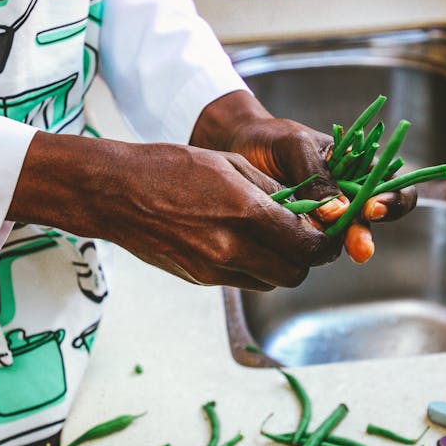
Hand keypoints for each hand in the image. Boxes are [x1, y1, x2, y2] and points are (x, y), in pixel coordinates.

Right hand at [8, 132, 339, 290]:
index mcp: (243, 212)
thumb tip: (308, 209)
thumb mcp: (231, 164)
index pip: (305, 244)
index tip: (329, 236)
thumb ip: (274, 191)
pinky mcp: (198, 279)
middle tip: (303, 239)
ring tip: (271, 240)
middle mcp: (230, 248)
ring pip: (270, 282)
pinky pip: (243, 281)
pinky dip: (253, 269)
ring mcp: (212, 269)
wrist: (115, 193)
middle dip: (305, 259)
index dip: (325, 244)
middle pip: (293, 273)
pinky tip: (242, 244)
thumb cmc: (171, 168)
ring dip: (280, 266)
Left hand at [190, 91, 416, 262]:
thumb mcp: (295, 146)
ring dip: (342, 244)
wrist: (238, 147)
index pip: (394, 185)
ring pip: (345, 235)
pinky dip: (314, 246)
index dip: (393, 200)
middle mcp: (350, 192)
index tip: (372, 208)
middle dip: (366, 233)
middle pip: (374, 218)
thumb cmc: (272, 139)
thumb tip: (339, 214)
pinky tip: (302, 246)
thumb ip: (317, 176)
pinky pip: (317, 242)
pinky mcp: (307, 230)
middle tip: (359, 248)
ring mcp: (329, 214)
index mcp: (360, 165)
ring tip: (331, 250)